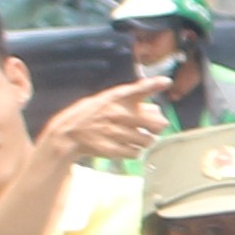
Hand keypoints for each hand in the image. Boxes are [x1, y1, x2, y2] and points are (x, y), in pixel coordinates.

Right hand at [42, 78, 169, 165]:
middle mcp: (118, 113)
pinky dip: (135, 151)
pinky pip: (136, 153)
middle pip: (157, 123)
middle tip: (152, 128)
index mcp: (117, 97)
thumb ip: (133, 101)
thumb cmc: (93, 114)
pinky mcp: (112, 149)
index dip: (154, 84)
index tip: (165, 81)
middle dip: (158, 127)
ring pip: (149, 140)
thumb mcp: (109, 99)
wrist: (68, 133)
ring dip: (146, 141)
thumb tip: (158, 111)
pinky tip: (127, 146)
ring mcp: (115, 132)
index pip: (139, 88)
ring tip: (136, 138)